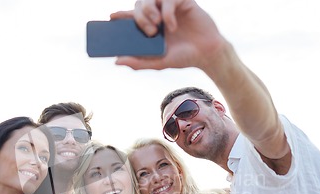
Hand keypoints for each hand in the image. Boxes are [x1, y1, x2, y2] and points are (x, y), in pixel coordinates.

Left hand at [110, 0, 224, 72]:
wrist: (207, 54)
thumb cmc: (184, 57)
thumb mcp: (158, 62)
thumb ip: (138, 62)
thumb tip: (117, 61)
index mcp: (151, 26)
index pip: (131, 17)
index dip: (121, 15)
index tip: (111, 17)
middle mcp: (159, 14)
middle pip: (139, 4)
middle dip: (139, 17)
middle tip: (149, 32)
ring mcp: (170, 6)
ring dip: (148, 10)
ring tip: (156, 26)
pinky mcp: (183, 1)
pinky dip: (167, 12)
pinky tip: (172, 26)